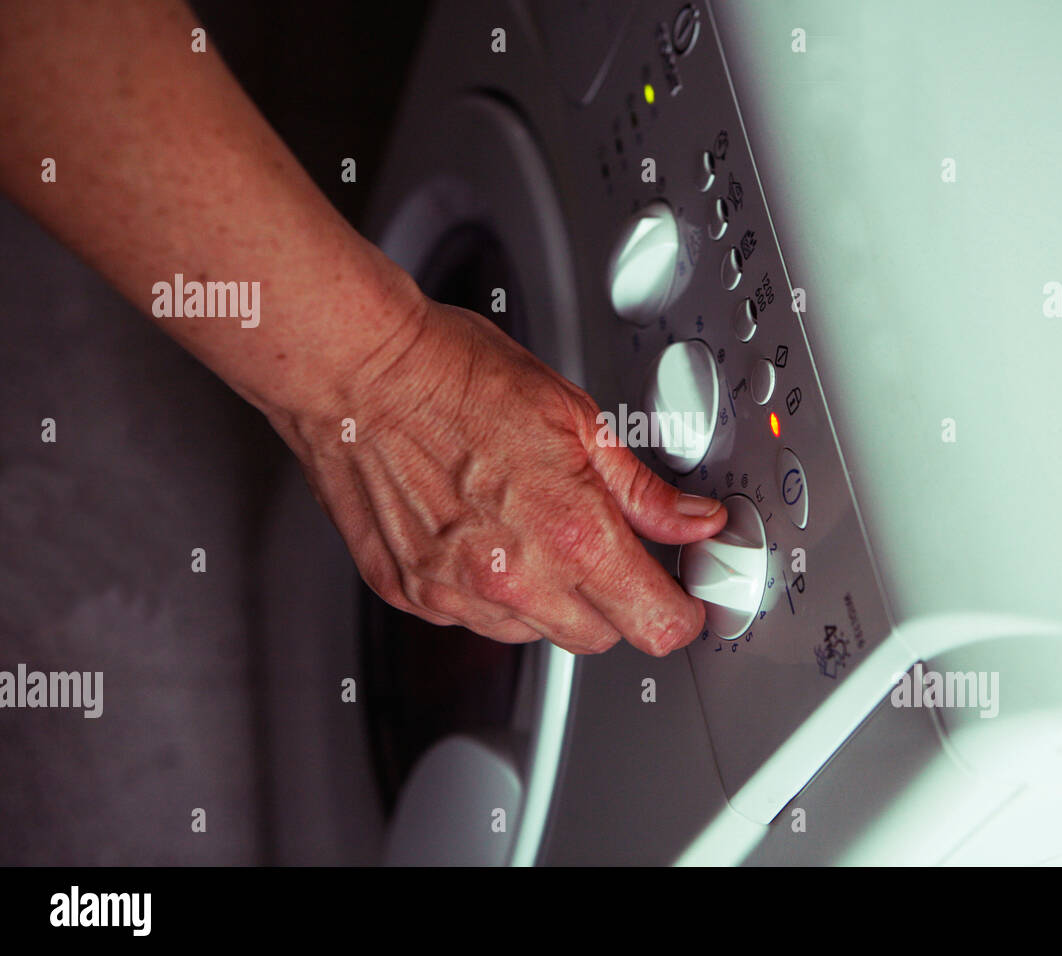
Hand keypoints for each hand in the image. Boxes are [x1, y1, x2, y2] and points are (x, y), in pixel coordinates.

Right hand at [272, 294, 727, 655]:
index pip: (655, 624)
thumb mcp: (577, 418)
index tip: (683, 601)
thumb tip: (694, 521)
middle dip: (615, 602)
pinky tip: (479, 533)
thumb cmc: (457, 376)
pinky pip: (472, 618)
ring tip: (527, 524)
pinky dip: (489, 591)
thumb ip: (642, 490)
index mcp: (572, 534)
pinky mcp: (410, 594)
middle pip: (598, 637)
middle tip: (605, 546)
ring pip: (533, 632)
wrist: (358, 370)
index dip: (680, 614)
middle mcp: (513, 579)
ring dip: (549, 599)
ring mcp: (455, 594)